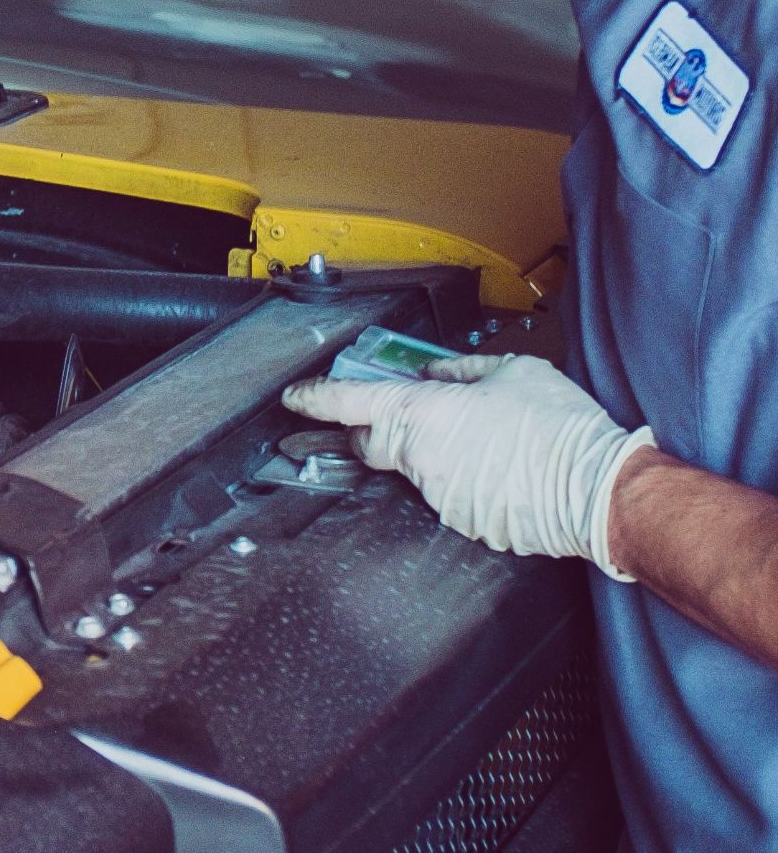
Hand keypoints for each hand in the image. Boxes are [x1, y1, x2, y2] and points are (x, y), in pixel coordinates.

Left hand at [281, 354, 654, 579]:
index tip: (295, 398)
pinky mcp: (461, 522)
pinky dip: (465, 482)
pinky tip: (501, 470)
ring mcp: (437, 495)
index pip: (349, 403)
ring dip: (435, 456)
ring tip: (487, 443)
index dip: (315, 399)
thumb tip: (435, 374)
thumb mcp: (512, 372)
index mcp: (423, 413)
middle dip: (373, 430)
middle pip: (371, 444)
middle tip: (401, 417)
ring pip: (415, 471)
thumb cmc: (559, 425)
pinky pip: (449, 496)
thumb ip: (461, 371)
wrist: (598, 488)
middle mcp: (419, 457)